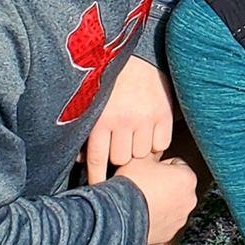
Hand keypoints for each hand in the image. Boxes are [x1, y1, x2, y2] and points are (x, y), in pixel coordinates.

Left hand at [84, 56, 173, 180]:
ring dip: (138, 149)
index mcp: (101, 120)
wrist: (137, 56)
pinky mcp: (164, 114)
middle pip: (121, 159)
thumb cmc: (112, 82)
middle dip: (120, 156)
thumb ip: (88, 133)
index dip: (98, 178)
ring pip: (142, 153)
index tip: (100, 189)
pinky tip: (151, 132)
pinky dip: (156, 142)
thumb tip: (80, 161)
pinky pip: (161, 144)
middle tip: (121, 146)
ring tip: (136, 136)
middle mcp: (124, 120)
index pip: (98, 160)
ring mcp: (146, 118)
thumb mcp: (94, 105)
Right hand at [114, 155, 196, 244]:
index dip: (159, 165)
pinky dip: (156, 217)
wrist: (117, 217)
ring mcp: (180, 218)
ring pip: (170, 204)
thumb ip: (152, 151)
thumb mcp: (140, 158)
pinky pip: (164, 221)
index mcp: (188, 177)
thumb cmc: (131, 186)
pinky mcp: (170, 233)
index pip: (176, 164)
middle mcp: (190, 199)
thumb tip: (153, 147)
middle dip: (162, 184)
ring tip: (140, 200)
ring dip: (160, 201)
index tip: (148, 170)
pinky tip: (141, 214)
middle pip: (175, 185)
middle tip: (143, 184)